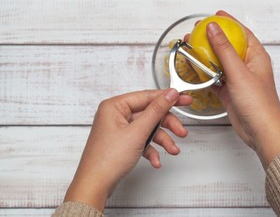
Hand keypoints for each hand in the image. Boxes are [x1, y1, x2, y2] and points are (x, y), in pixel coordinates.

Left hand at [64, 89, 191, 211]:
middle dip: (167, 125)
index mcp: (114, 106)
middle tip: (181, 131)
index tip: (184, 99)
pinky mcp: (122, 142)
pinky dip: (151, 150)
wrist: (95, 185)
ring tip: (172, 149)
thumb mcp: (138, 132)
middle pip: (150, 114)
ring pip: (148, 129)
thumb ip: (156, 111)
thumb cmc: (106, 160)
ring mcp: (119, 130)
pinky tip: (155, 160)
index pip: (147, 96)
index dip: (168, 98)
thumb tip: (169, 95)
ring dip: (162, 140)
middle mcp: (116, 115)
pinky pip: (142, 140)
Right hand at [206, 11, 279, 168]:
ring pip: (220, 62)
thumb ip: (224, 49)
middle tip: (197, 31)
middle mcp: (248, 66)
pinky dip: (205, 74)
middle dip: (213, 38)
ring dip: (206, 56)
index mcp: (256, 56)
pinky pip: (215, 78)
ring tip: (192, 47)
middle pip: (229, 46)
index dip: (229, 22)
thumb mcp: (239, 72)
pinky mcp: (230, 91)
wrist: (260, 131)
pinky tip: (195, 69)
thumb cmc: (259, 104)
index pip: (242, 32)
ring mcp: (239, 79)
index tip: (215, 15)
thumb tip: (214, 28)